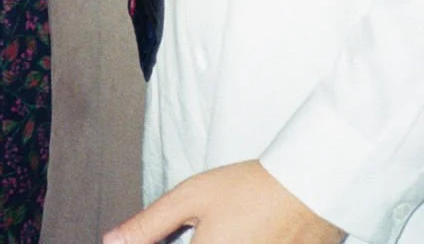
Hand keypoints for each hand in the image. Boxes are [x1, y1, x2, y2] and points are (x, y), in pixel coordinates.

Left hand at [105, 161, 344, 243]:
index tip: (177, 237)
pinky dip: (240, 243)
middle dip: (191, 242)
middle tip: (205, 227)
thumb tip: (111, 242)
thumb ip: (147, 226)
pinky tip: (244, 232)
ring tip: (229, 226)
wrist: (311, 186)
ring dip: (220, 242)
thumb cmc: (251, 188)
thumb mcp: (190, 198)